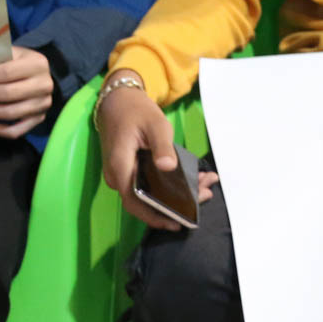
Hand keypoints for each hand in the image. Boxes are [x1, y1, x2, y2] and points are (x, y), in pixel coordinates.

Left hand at [0, 45, 53, 138]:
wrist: (39, 75)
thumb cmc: (19, 62)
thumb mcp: (10, 51)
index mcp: (37, 64)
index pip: (6, 73)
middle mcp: (44, 85)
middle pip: (7, 94)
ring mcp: (42, 105)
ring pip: (9, 113)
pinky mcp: (38, 119)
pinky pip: (14, 131)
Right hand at [96, 69, 214, 230]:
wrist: (118, 100)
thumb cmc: (136, 111)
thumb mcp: (155, 124)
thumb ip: (162, 146)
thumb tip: (168, 167)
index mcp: (119, 166)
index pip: (135, 202)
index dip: (156, 216)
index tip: (179, 221)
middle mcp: (117, 177)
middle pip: (144, 202)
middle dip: (175, 205)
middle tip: (205, 194)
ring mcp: (122, 176)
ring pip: (148, 195)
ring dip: (175, 195)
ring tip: (204, 186)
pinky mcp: (129, 173)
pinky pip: (148, 186)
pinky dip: (168, 186)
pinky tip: (192, 179)